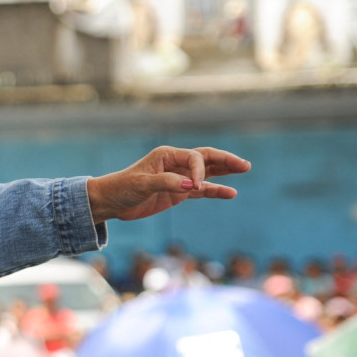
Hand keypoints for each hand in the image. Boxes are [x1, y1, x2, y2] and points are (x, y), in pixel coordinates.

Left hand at [86, 146, 250, 223]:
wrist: (111, 202)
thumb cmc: (123, 188)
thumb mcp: (143, 184)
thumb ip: (167, 182)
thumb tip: (192, 185)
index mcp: (167, 155)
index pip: (194, 158)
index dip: (199, 171)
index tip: (195, 187)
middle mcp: (176, 163)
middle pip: (207, 158)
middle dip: (226, 160)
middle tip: (244, 165)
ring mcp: (179, 178)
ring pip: (208, 172)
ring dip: (226, 171)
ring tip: (244, 169)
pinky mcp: (178, 192)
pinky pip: (202, 190)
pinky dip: (215, 191)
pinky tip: (230, 193)